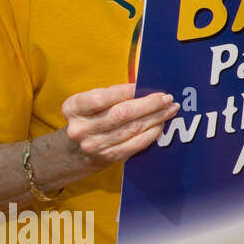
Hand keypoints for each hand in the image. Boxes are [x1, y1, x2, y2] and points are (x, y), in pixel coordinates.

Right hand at [61, 83, 179, 169]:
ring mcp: (94, 145)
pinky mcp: (109, 157)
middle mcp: (81, 128)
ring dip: (156, 118)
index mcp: (74, 108)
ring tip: (169, 109)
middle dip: (149, 105)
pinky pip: (136, 144)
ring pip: (133, 128)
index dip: (126, 91)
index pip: (101, 98)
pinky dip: (152, 133)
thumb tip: (146, 88)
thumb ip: (113, 94)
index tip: (144, 86)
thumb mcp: (91, 101)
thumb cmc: (92, 116)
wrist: (77, 150)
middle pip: (122, 114)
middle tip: (167, 98)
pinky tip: (161, 124)